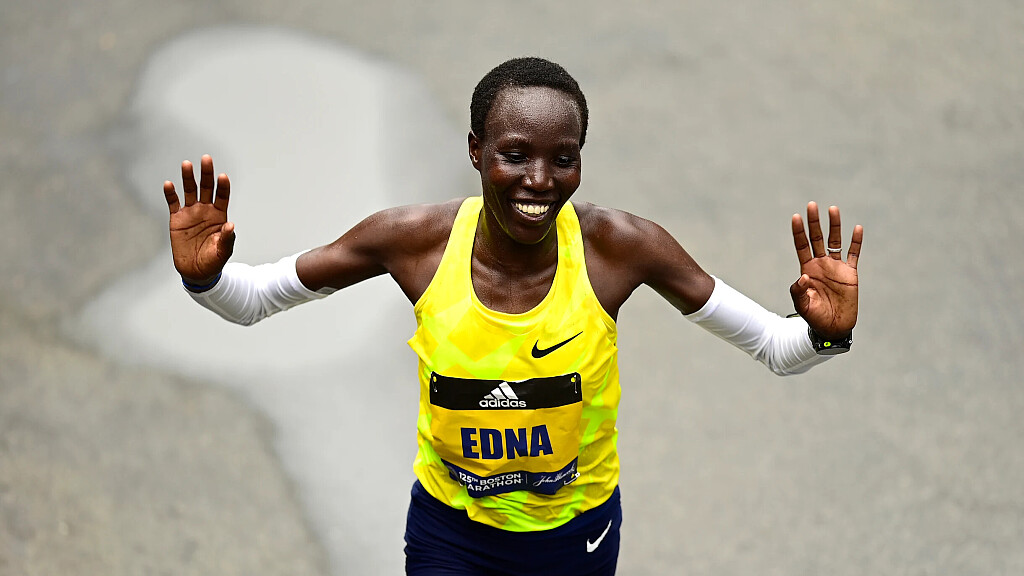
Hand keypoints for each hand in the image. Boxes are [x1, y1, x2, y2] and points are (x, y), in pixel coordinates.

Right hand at [163, 155, 234, 284]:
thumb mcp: (223, 251)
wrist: (196, 272)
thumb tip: (231, 225)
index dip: (223, 187)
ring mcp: (190, 213)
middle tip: (206, 159)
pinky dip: (170, 194)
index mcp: (219, 216)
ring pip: (189, 191)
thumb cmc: (213, 261)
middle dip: (206, 174)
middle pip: (206, 188)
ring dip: (188, 178)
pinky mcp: (176, 219)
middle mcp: (205, 210)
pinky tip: (169, 184)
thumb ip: (227, 238)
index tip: (223, 176)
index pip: (222, 197)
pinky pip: (173, 203)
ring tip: (187, 164)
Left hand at [790, 202, 862, 339]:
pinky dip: (856, 242)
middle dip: (814, 222)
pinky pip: (854, 254)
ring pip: (835, 241)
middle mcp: (821, 264)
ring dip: (834, 226)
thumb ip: (798, 291)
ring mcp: (836, 267)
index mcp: (807, 269)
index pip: (802, 245)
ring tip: (832, 209)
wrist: (833, 327)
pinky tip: (857, 228)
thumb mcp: (802, 305)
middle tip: (812, 205)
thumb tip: (804, 277)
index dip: (799, 232)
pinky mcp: (850, 273)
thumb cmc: (814, 316)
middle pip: (817, 238)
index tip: (796, 217)